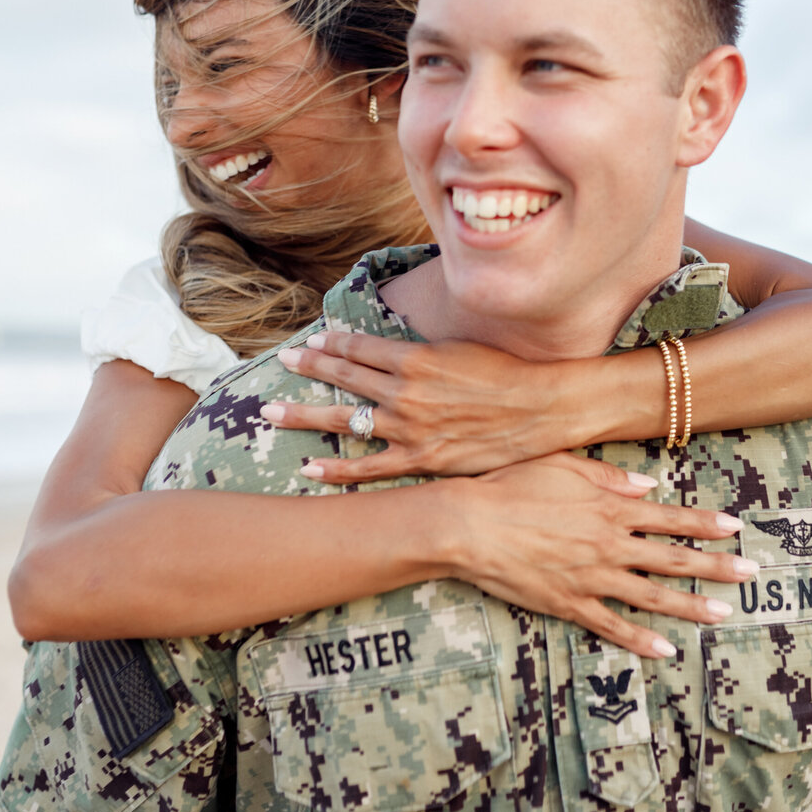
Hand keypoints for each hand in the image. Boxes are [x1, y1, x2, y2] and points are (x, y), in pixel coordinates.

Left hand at [260, 332, 566, 479]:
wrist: (540, 409)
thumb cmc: (507, 374)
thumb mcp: (461, 348)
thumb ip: (424, 352)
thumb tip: (396, 351)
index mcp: (415, 358)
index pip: (360, 347)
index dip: (333, 343)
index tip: (314, 341)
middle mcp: (405, 391)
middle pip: (344, 376)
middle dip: (309, 367)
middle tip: (284, 362)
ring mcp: (409, 427)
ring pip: (344, 420)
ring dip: (304, 414)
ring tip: (270, 412)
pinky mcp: (420, 459)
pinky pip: (368, 467)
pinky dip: (336, 470)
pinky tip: (310, 469)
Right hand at [446, 452, 757, 658]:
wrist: (470, 525)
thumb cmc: (511, 486)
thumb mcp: (562, 465)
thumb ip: (609, 476)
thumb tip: (648, 486)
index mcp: (610, 508)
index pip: (670, 517)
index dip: (705, 522)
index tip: (736, 527)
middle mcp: (609, 545)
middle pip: (674, 559)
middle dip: (717, 566)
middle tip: (751, 574)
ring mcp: (592, 577)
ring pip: (653, 597)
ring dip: (691, 606)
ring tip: (723, 614)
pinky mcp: (570, 604)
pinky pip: (612, 626)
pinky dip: (640, 640)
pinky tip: (666, 649)